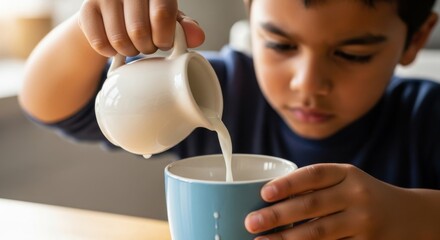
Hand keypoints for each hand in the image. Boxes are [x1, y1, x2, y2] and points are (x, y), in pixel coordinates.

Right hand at [77, 0, 204, 56]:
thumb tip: (198, 37)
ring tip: (134, 45)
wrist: (113, 10)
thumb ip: (186, 27)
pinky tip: (115, 46)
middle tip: (148, 45)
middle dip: (147, 47)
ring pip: (120, 40)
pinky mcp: (86, 9)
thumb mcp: (171, 18)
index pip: (161, 15)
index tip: (164, 42)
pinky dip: (110, 52)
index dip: (164, 37)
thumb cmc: (149, 15)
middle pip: (139, 31)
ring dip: (130, 52)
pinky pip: (100, 43)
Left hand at [244, 163, 425, 239]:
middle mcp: (356, 196)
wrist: (407, 215)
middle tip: (251, 222)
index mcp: (347, 174)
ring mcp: (363, 223)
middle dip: (277, 215)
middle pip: (311, 206)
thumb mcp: (345, 180)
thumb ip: (315, 185)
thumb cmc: (361, 194)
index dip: (288, 184)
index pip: (314, 175)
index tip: (264, 193)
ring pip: (319, 232)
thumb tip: (268, 198)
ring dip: (286, 239)